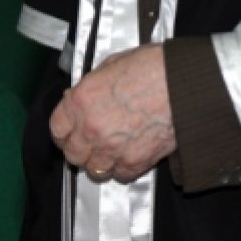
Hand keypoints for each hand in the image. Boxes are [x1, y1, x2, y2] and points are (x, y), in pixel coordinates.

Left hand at [49, 44, 175, 182]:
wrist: (183, 83)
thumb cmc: (152, 67)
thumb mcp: (111, 65)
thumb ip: (91, 86)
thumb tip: (82, 97)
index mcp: (81, 101)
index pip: (57, 129)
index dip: (63, 131)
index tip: (69, 132)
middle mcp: (91, 128)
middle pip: (73, 155)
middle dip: (80, 149)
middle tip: (90, 143)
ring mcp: (112, 148)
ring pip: (94, 170)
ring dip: (100, 162)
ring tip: (110, 150)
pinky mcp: (135, 162)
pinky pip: (120, 176)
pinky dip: (122, 168)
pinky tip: (129, 154)